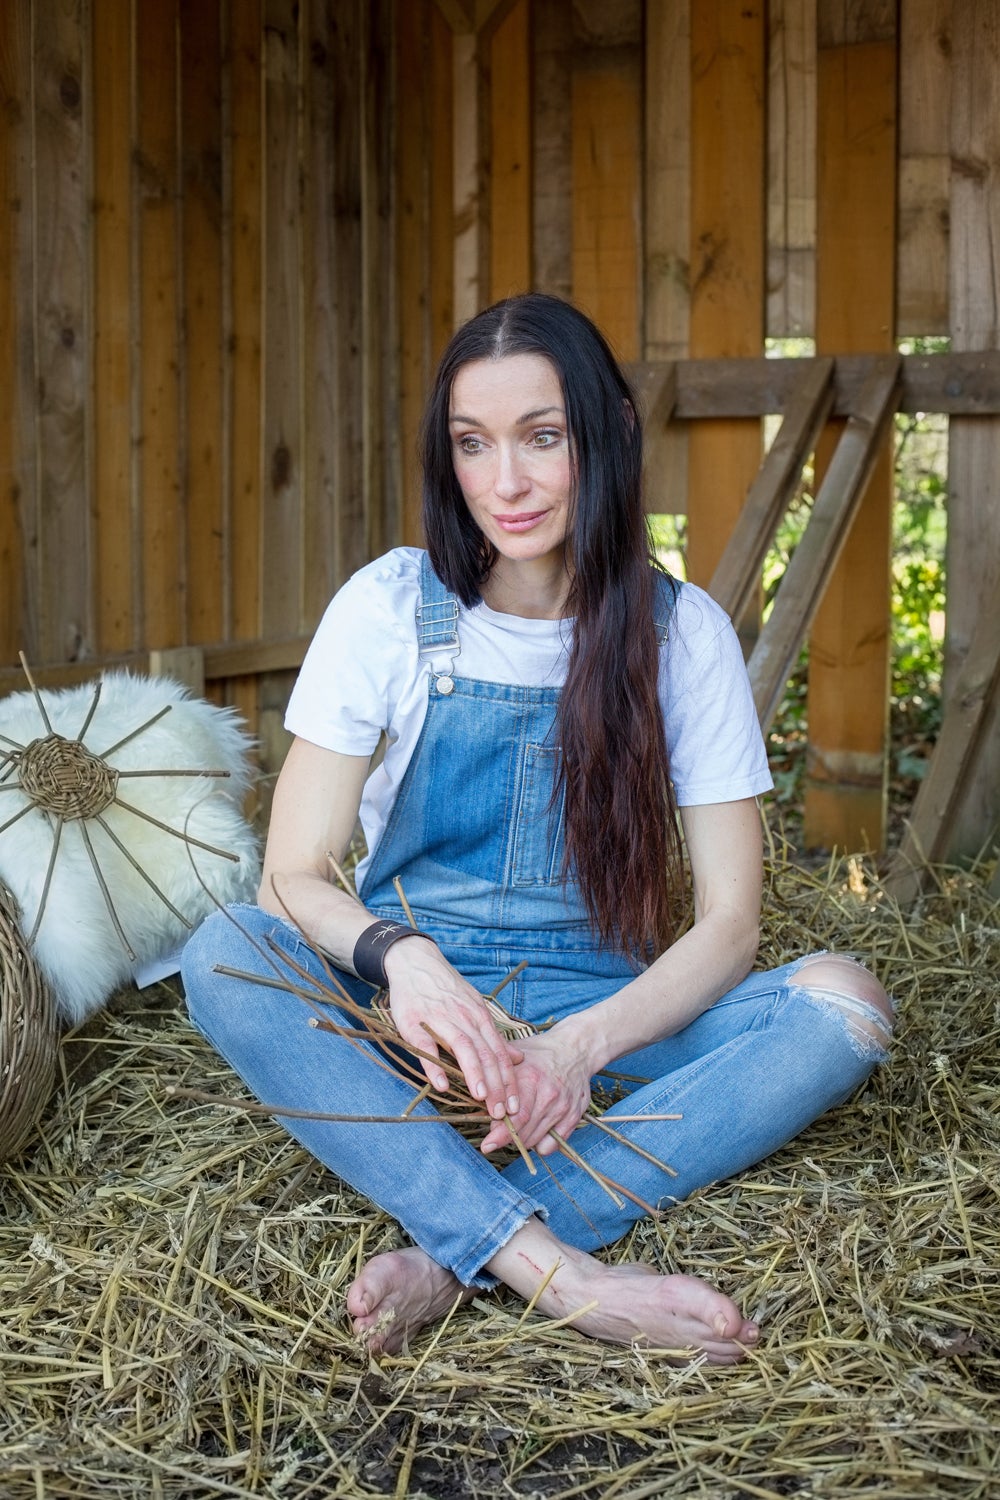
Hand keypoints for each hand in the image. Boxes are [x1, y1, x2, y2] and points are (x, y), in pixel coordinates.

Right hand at [383, 937, 522, 1120]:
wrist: (415, 961)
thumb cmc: (446, 989)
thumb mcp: (475, 1007)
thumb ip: (494, 1035)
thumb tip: (518, 1059)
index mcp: (480, 1016)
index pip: (499, 1053)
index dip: (509, 1081)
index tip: (517, 1106)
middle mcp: (465, 1018)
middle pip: (485, 1054)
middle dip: (496, 1085)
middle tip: (503, 1113)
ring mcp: (440, 1019)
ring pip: (463, 1048)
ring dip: (474, 1074)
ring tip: (482, 1099)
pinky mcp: (414, 1023)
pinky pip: (426, 1046)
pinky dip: (434, 1066)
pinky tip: (442, 1085)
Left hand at [479, 1022, 593, 1156]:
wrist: (576, 1050)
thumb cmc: (539, 1053)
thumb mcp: (515, 1054)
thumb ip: (493, 1070)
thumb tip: (471, 1086)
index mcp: (531, 1078)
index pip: (515, 1116)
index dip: (499, 1134)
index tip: (487, 1145)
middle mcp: (549, 1094)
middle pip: (524, 1131)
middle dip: (506, 1138)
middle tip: (493, 1138)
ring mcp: (563, 1107)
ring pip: (536, 1139)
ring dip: (520, 1140)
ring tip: (513, 1129)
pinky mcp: (574, 1116)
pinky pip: (553, 1144)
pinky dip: (540, 1144)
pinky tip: (533, 1130)